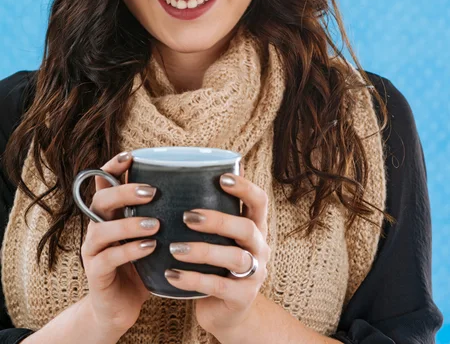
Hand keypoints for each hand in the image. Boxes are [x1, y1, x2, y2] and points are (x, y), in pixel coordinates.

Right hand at [80, 152, 159, 334]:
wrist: (121, 307)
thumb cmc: (143, 264)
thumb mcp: (153, 234)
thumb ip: (164, 212)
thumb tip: (200, 187)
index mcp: (111, 213)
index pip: (104, 182)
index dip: (114, 166)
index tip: (131, 155)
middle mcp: (97, 227)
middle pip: (100, 200)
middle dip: (124, 192)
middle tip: (152, 191)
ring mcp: (93, 250)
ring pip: (101, 229)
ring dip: (129, 224)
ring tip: (155, 225)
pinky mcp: (95, 273)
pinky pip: (108, 258)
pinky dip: (129, 251)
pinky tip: (150, 248)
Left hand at [165, 165, 270, 335]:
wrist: (228, 313)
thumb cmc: (219, 265)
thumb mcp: (223, 238)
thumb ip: (215, 213)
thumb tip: (193, 173)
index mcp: (256, 228)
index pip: (259, 202)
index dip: (244, 188)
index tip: (221, 178)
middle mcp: (260, 248)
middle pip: (246, 228)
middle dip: (217, 220)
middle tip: (187, 216)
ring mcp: (254, 275)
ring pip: (234, 258)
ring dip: (202, 251)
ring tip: (175, 248)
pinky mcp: (241, 298)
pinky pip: (218, 286)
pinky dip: (192, 279)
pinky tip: (171, 274)